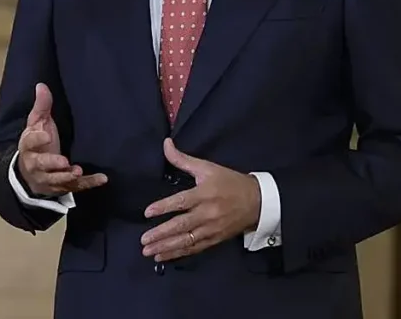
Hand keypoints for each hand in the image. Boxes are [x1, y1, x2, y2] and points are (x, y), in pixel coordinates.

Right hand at [17, 83, 106, 196]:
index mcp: (29, 147)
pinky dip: (89, 184)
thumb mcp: (36, 124)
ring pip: (56, 180)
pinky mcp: (62, 187)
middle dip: (52, 163)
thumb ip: (41, 106)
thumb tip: (41, 85)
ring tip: (77, 172)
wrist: (30, 174)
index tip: (46, 135)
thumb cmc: (36, 145)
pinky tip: (102, 179)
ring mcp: (48, 178)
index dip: (37, 140)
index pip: (30, 142)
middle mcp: (36, 165)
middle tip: (63, 161)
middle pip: (41, 165)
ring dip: (66, 177)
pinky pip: (76, 187)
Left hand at [140, 138, 260, 261]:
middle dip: (161, 234)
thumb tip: (166, 144)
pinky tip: (162, 256)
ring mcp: (211, 229)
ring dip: (166, 247)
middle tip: (143, 240)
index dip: (164, 207)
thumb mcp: (207, 167)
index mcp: (205, 194)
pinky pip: (194, 248)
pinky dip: (178, 253)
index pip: (181, 201)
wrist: (257, 202)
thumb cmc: (230, 182)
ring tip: (148, 251)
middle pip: (182, 225)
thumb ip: (183, 159)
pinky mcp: (214, 239)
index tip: (147, 212)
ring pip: (186, 240)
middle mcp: (207, 213)